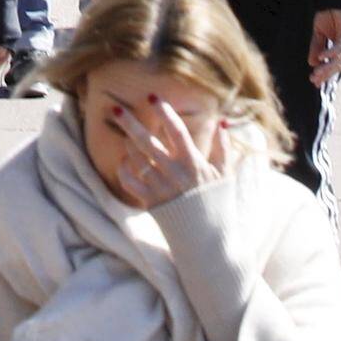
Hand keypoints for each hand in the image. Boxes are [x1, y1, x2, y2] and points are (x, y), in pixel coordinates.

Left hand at [97, 92, 216, 210]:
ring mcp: (160, 188)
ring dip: (128, 144)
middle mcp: (174, 173)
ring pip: (136, 159)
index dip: (164, 113)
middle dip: (130, 123)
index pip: (176, 131)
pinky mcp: (150, 202)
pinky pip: (130, 182)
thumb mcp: (225, 175)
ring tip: (126, 136)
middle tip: (115, 109)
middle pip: (147, 142)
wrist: (208, 242)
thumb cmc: (218, 205)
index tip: (153, 98)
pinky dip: (124, 169)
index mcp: (193, 163)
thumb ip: (222, 148)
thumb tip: (221, 122)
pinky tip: (125, 162)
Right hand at [310, 10, 340, 86]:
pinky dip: (332, 52)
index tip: (314, 82)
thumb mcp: (318, 33)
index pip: (334, 65)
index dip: (325, 74)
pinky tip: (322, 56)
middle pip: (339, 65)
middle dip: (326, 73)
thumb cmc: (329, 14)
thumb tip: (311, 63)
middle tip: (315, 80)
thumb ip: (316, 47)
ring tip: (317, 72)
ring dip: (328, 66)